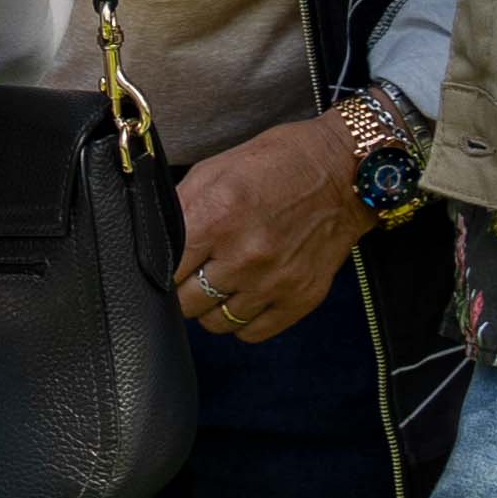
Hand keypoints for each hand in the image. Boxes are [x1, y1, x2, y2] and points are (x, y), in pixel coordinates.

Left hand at [172, 112, 372, 342]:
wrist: (343, 172)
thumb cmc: (276, 164)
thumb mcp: (214, 170)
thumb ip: (179, 208)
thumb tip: (153, 241)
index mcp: (216, 218)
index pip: (166, 270)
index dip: (163, 266)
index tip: (170, 262)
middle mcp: (244, 256)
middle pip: (186, 303)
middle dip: (184, 288)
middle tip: (196, 271)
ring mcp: (274, 282)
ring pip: (216, 322)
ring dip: (213, 305)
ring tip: (223, 282)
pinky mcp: (301, 298)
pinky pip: (251, 334)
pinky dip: (242, 320)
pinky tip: (245, 296)